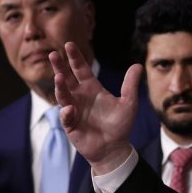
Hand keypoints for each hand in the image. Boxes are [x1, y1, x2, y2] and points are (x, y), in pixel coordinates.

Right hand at [50, 42, 141, 174]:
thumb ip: (130, 84)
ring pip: (63, 95)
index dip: (75, 58)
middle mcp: (80, 97)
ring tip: (58, 77)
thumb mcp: (129, 102)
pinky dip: (67, 113)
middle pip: (67, 78)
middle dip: (59, 66)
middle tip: (53, 54)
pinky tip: (70, 109)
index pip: (81, 70)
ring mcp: (73, 110)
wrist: (114, 147)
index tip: (69, 45)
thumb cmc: (120, 125)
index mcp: (92, 89)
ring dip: (59, 87)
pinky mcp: (70, 125)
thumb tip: (138, 65)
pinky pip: (66, 116)